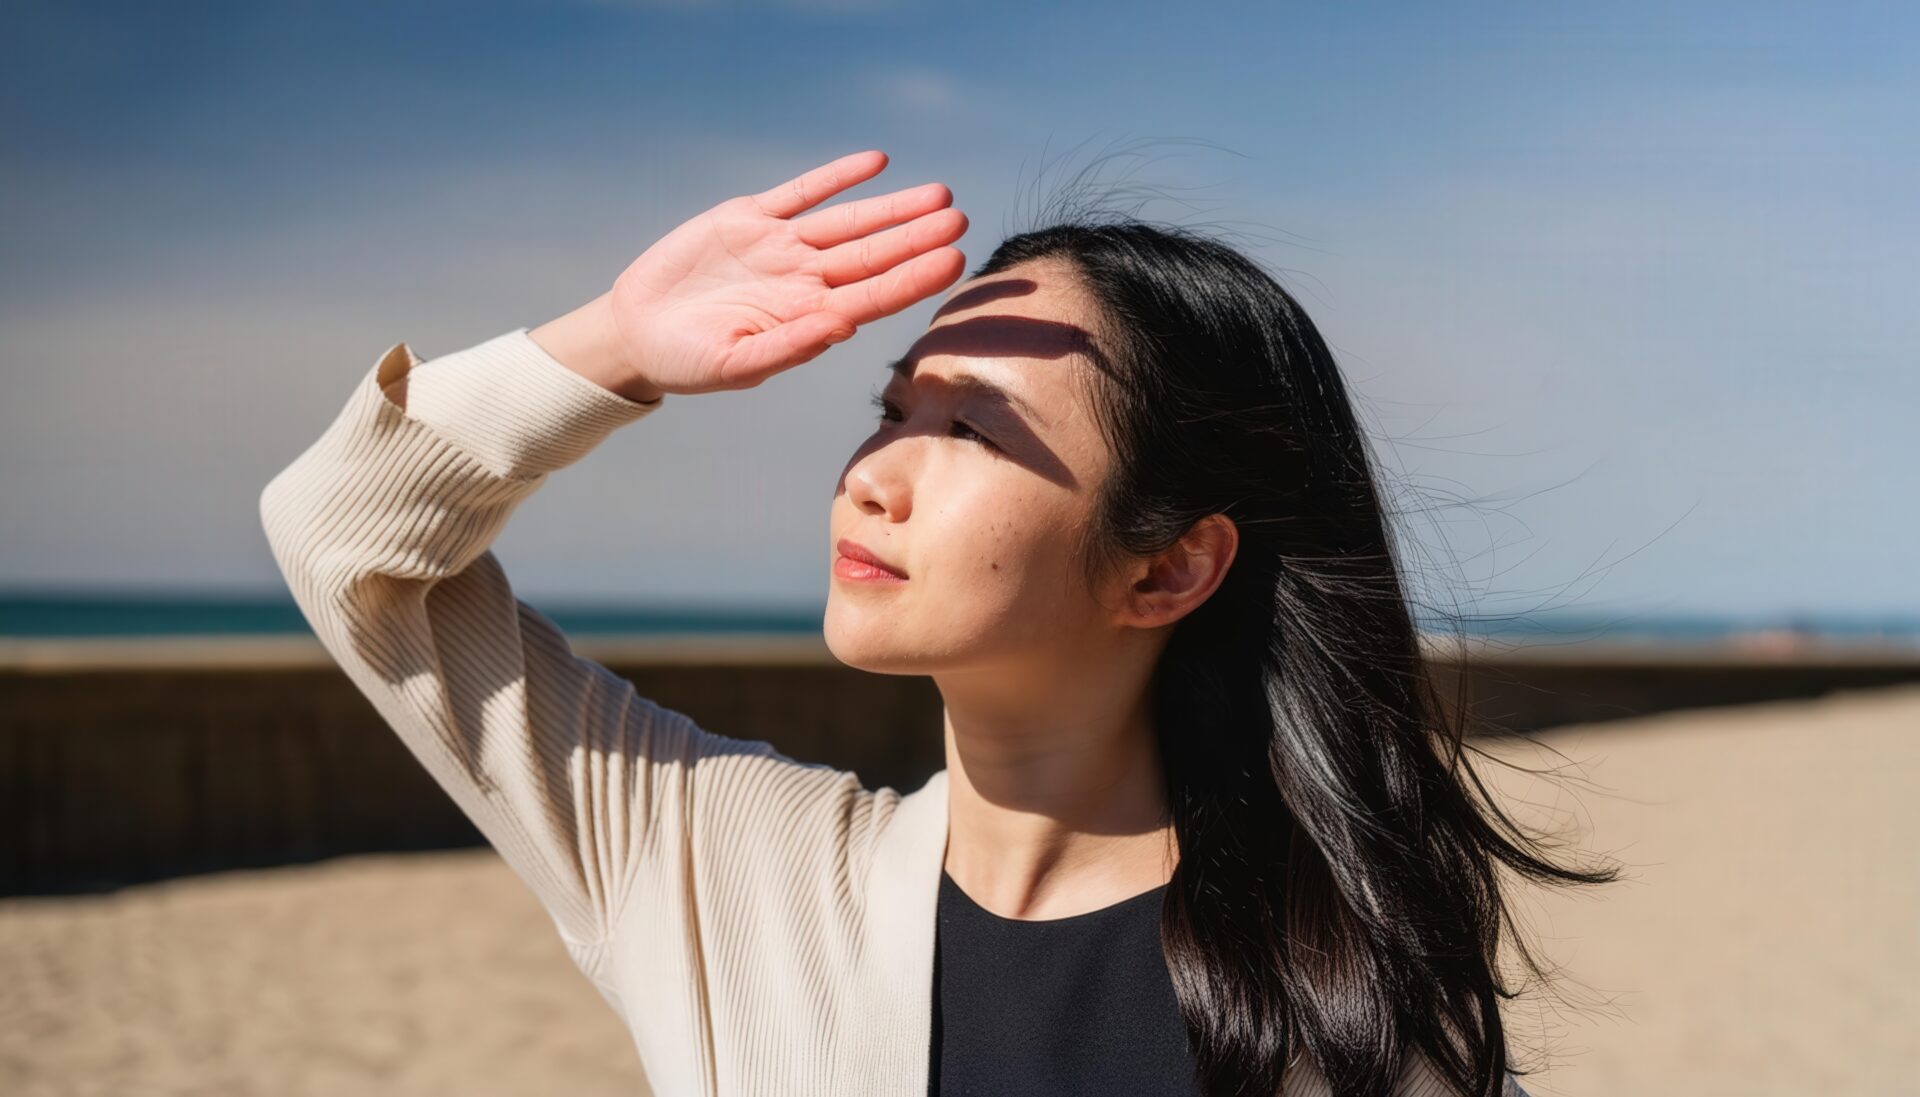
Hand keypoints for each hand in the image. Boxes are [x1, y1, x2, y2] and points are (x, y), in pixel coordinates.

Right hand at [602, 149, 967, 398]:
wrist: (638, 331)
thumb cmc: (688, 362)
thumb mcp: (734, 364)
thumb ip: (787, 347)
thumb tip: (841, 328)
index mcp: (809, 318)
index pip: (875, 296)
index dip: (913, 279)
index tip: (952, 261)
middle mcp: (805, 281)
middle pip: (873, 255)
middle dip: (916, 238)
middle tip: (959, 219)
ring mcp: (782, 248)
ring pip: (849, 222)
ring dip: (892, 208)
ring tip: (939, 194)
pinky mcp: (750, 218)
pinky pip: (803, 192)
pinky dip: (837, 177)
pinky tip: (876, 163)